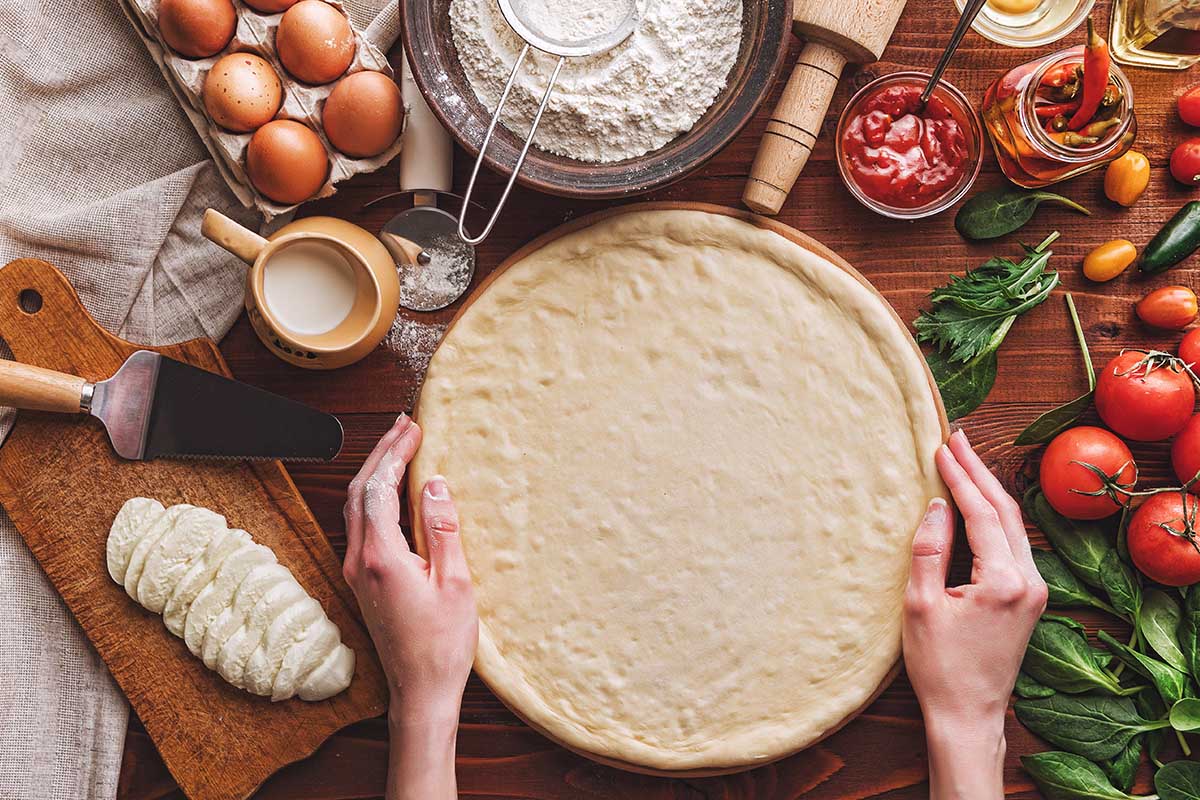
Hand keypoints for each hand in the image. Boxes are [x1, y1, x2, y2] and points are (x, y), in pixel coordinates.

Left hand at [342, 414, 477, 799]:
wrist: (420, 691)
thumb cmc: (443, 644)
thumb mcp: (455, 583)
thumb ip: (443, 530)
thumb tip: (435, 485)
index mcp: (381, 557)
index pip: (379, 488)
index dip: (396, 453)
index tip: (414, 428)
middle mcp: (359, 560)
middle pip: (358, 491)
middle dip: (381, 453)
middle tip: (404, 426)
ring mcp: (355, 571)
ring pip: (354, 507)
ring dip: (374, 472)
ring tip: (399, 448)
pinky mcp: (361, 580)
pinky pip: (359, 524)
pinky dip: (373, 496)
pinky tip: (392, 491)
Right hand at [903, 430, 1046, 799]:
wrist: (968, 714)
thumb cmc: (939, 667)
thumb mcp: (920, 605)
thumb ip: (928, 550)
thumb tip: (937, 505)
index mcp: (1003, 581)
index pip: (982, 513)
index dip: (960, 476)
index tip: (941, 446)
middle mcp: (1029, 581)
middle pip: (1006, 511)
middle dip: (979, 472)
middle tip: (956, 439)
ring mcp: (1035, 591)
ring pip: (1014, 525)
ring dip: (989, 491)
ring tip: (965, 460)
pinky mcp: (1030, 599)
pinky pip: (1015, 544)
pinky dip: (995, 516)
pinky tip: (979, 503)